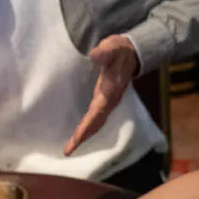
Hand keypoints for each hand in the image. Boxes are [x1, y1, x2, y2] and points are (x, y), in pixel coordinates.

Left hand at [64, 34, 139, 155]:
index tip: (76, 139)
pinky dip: (87, 128)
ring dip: (84, 135)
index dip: (86, 126)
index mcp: (110, 91)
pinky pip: (95, 118)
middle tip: (68, 151)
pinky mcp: (104, 100)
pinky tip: (79, 134)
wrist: (131, 52)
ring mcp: (107, 102)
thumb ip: (104, 52)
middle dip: (83, 137)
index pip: (96, 113)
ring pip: (96, 123)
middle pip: (96, 123)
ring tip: (70, 148)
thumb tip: (94, 55)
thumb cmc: (119, 50)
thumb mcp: (112, 47)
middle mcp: (109, 100)